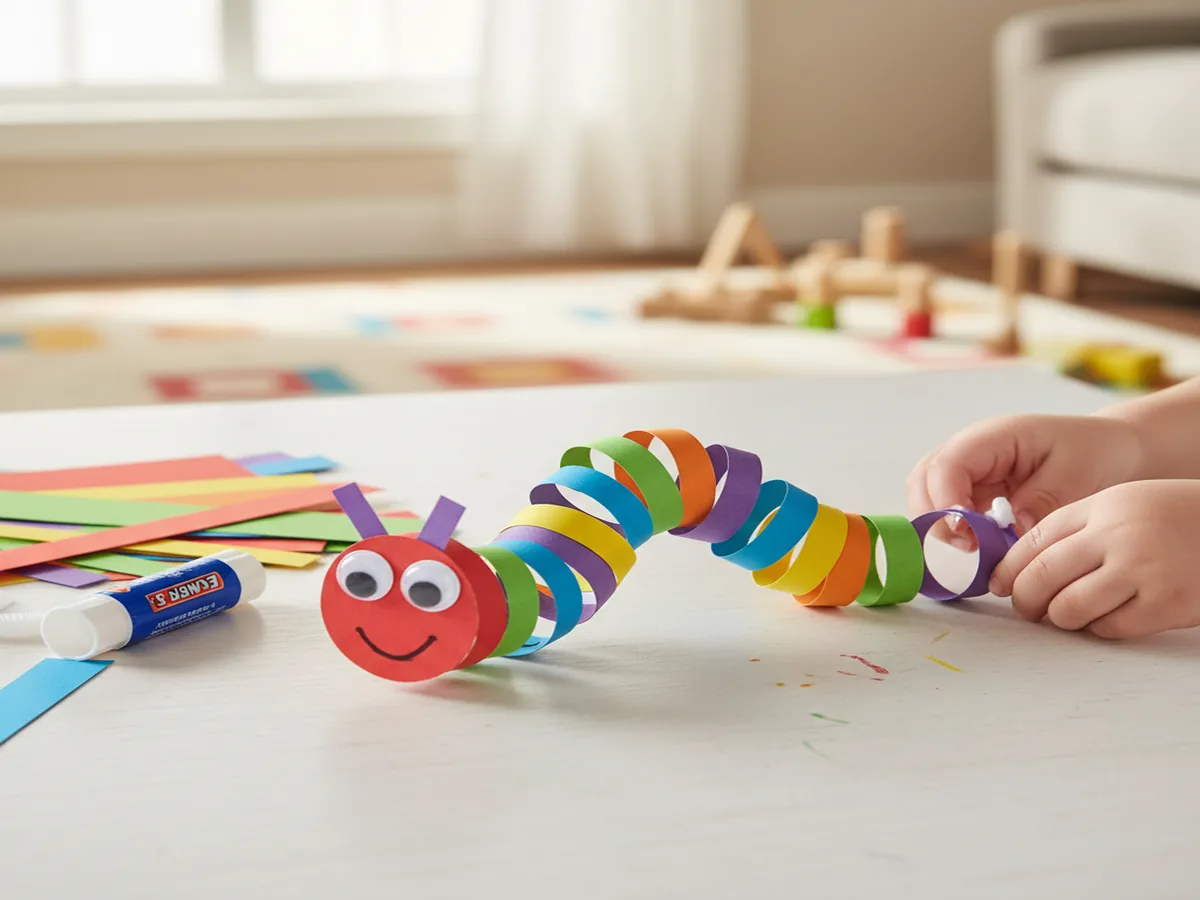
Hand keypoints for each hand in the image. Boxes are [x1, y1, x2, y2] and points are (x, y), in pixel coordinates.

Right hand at [906, 414, 1144, 550]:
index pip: (947, 466)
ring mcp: (969, 472)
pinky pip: (948, 513)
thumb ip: (1041, 501)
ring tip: (979, 549)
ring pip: (928, 498)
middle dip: (936, 519)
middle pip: (923, 481)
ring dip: (943, 528)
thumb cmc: (1097, 452)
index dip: (946, 502)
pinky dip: (957, 534)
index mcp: (994, 437)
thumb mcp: (1078, 474)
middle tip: (971, 547)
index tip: (968, 535)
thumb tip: (1009, 531)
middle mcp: (971, 452)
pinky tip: (983, 548)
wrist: (1112, 450)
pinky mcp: (974, 492)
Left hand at [989, 480, 1199, 638]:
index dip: (1008, 568)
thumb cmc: (1178, 518)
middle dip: (1025, 600)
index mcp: (1103, 506)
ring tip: (1067, 614)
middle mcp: (1118, 535)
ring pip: (1068, 609)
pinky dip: (1099, 628)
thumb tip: (1021, 568)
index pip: (1034, 540)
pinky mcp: (1166, 604)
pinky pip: (1108, 628)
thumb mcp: (1126, 504)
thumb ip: (1078, 527)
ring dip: (1060, 618)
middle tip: (1026, 609)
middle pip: (1041, 577)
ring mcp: (1143, 571)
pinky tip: (1106, 617)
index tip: (1000, 585)